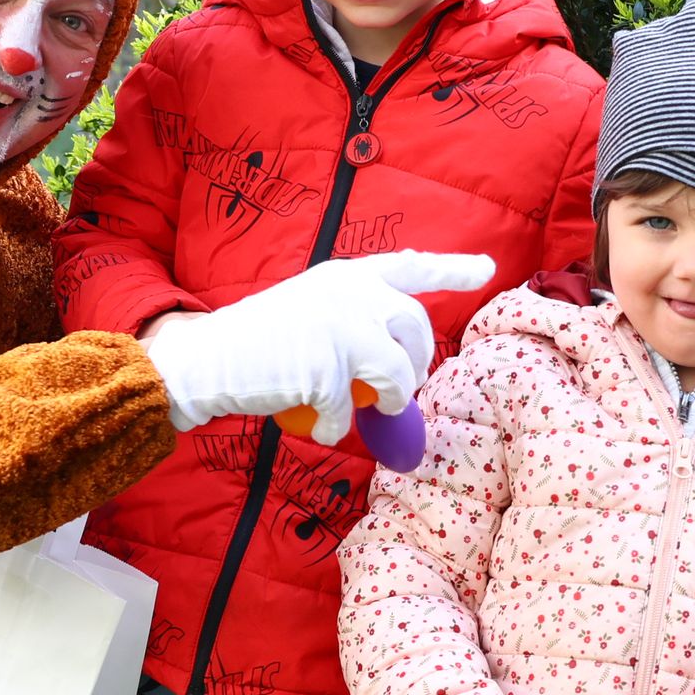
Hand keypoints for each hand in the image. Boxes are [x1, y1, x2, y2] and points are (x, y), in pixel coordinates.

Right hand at [142, 249, 494, 438]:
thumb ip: (352, 313)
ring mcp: (341, 330)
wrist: (206, 357)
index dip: (453, 269)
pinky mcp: (327, 370)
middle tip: (402, 386)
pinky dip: (336, 428)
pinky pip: (351, 412)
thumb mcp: (310, 307)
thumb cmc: (256, 340)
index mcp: (346, 275)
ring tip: (371, 410)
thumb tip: (396, 345)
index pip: (412, 267)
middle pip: (415, 328)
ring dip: (391, 399)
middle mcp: (350, 293)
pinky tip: (318, 426)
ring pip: (398, 373)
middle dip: (417, 363)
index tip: (488, 268)